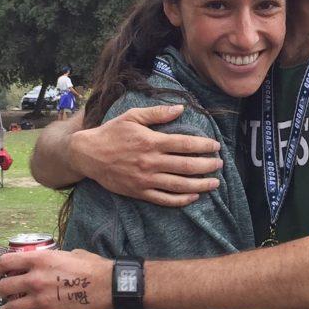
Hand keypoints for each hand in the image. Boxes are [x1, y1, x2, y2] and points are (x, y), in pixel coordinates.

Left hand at [0, 249, 112, 308]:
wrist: (107, 286)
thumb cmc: (93, 267)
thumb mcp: (71, 253)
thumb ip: (55, 258)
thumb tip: (51, 261)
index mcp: (39, 260)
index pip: (6, 262)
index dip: (0, 267)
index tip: (2, 270)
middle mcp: (35, 279)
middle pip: (3, 287)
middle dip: (1, 290)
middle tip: (5, 292)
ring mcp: (40, 300)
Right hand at [71, 104, 221, 206]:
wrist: (88, 154)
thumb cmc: (111, 132)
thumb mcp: (132, 116)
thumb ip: (157, 113)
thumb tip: (180, 108)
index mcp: (151, 141)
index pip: (184, 144)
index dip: (203, 145)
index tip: (216, 146)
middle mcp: (151, 162)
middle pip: (186, 165)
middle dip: (207, 165)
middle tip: (220, 165)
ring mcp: (145, 179)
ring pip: (179, 184)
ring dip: (200, 184)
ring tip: (214, 183)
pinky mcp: (139, 192)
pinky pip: (164, 199)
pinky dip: (181, 199)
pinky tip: (193, 196)